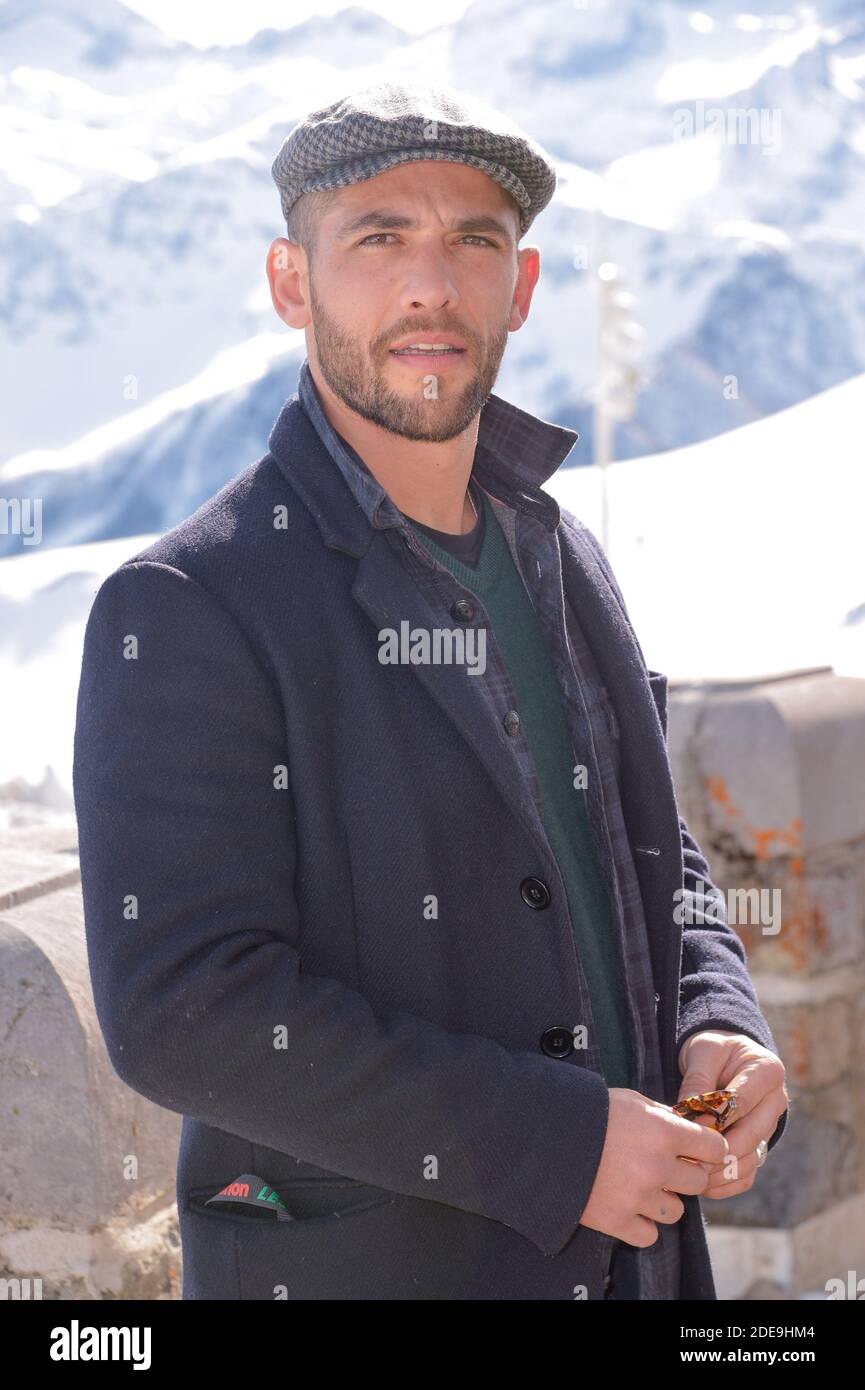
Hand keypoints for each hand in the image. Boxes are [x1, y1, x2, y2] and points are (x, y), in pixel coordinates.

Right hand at [579, 1087, 728, 1245]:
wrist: (542, 1136)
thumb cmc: (587, 1112)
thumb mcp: (629, 1100)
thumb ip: (662, 1115)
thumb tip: (685, 1126)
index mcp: (664, 1132)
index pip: (714, 1148)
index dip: (706, 1148)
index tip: (696, 1149)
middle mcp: (657, 1167)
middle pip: (698, 1182)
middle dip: (684, 1174)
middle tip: (662, 1166)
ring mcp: (638, 1197)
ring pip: (676, 1211)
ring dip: (662, 1200)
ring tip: (638, 1185)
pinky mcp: (617, 1221)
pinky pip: (649, 1235)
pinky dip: (640, 1224)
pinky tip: (626, 1206)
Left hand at [676, 1029, 788, 1199]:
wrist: (725, 1058)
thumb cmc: (714, 1051)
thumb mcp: (704, 1050)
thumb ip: (698, 1078)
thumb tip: (690, 1111)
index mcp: (768, 1071)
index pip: (743, 1101)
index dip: (717, 1119)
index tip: (691, 1131)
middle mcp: (776, 1101)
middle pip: (752, 1135)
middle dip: (721, 1151)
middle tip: (690, 1160)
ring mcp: (769, 1127)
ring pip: (751, 1158)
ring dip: (722, 1171)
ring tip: (692, 1175)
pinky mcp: (759, 1146)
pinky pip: (749, 1173)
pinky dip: (728, 1183)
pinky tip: (704, 1185)